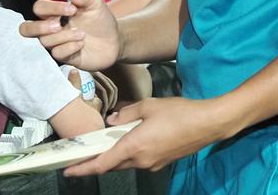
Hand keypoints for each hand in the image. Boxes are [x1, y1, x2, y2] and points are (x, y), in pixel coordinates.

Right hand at [18, 0, 120, 69]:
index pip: (39, 8)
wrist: (115, 40)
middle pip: (26, 29)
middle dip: (39, 27)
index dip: (52, 7)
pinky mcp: (64, 57)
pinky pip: (57, 53)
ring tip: (82, 34)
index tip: (72, 9)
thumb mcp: (96, 2)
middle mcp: (51, 28)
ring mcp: (56, 43)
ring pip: (44, 42)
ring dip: (64, 36)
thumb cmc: (101, 20)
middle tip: (58, 25)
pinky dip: (69, 47)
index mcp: (55, 13)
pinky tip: (81, 44)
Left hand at [63, 97, 237, 175]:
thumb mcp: (148, 106)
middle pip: (112, 165)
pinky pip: (138, 160)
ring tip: (101, 144)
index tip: (68, 171)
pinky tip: (126, 141)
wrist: (209, 124)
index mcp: (134, 146)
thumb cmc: (179, 112)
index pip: (102, 164)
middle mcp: (142, 160)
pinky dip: (127, 154)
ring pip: (125, 163)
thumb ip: (126, 113)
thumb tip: (112, 121)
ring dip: (112, 157)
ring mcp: (153, 164)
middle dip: (95, 162)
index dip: (83, 169)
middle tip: (80, 155)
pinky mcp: (162, 162)